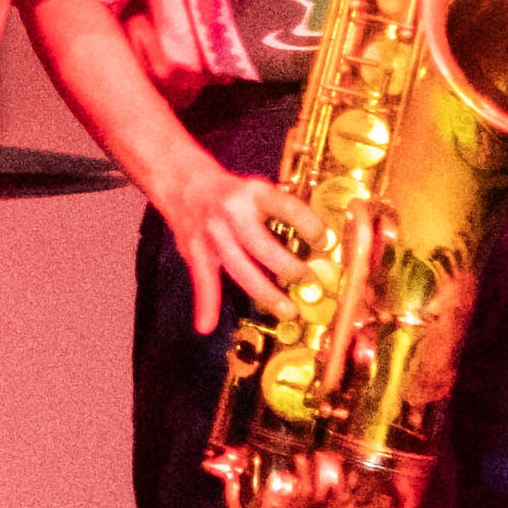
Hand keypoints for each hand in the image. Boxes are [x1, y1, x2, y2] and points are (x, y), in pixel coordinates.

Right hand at [156, 169, 303, 332]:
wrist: (183, 183)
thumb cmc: (229, 193)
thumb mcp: (258, 191)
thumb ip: (282, 214)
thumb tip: (317, 241)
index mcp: (254, 193)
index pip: (286, 207)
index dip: (309, 225)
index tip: (324, 242)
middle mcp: (231, 211)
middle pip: (262, 245)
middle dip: (288, 267)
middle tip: (309, 280)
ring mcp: (212, 233)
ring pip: (240, 267)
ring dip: (265, 292)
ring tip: (287, 310)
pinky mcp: (195, 250)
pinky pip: (203, 280)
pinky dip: (205, 303)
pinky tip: (206, 324)